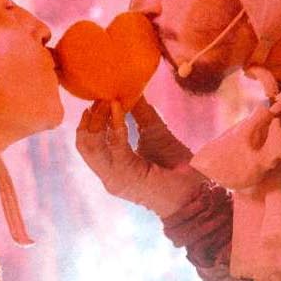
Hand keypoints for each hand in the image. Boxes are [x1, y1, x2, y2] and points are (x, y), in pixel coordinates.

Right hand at [74, 100, 202, 218]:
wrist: (195, 191)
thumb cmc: (178, 166)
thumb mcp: (155, 132)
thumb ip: (140, 113)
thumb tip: (130, 89)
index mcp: (113, 167)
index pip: (89, 143)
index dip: (90, 119)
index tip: (96, 97)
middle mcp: (110, 175)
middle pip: (85, 144)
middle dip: (90, 118)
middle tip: (98, 96)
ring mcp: (115, 179)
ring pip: (91, 146)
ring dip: (98, 119)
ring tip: (106, 100)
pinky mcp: (126, 177)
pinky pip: (114, 147)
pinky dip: (114, 126)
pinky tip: (117, 108)